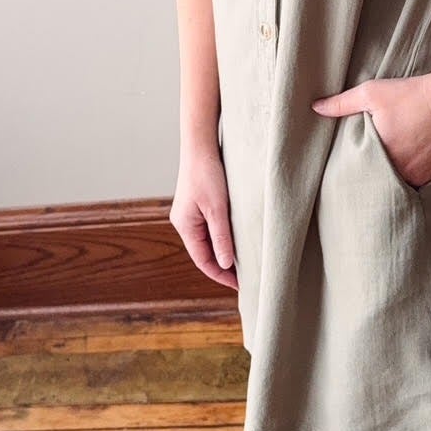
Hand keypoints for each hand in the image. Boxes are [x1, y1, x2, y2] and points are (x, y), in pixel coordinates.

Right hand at [170, 146, 237, 289]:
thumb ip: (222, 238)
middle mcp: (184, 222)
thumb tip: (225, 265)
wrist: (201, 145)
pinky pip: (210, 229)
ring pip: (208, 241)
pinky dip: (223, 238)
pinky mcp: (198, 205)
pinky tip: (237, 239)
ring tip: (244, 262)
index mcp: (185, 226)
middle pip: (204, 253)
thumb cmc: (207, 174)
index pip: (203, 261)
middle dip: (223, 266)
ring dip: (224, 251)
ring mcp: (190, 214)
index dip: (221, 275)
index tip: (241, 285)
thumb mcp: (217, 209)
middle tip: (246, 277)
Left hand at [311, 69, 430, 188]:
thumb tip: (315, 108)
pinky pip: (421, 182)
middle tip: (370, 170)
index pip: (362, 174)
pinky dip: (415, 174)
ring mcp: (423, 175)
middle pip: (383, 181)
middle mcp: (403, 171)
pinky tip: (414, 160)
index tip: (352, 171)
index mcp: (382, 156)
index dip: (357, 173)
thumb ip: (341, 103)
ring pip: (402, 183)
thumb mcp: (372, 92)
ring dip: (396, 177)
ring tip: (393, 165)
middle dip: (376, 177)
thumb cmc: (413, 93)